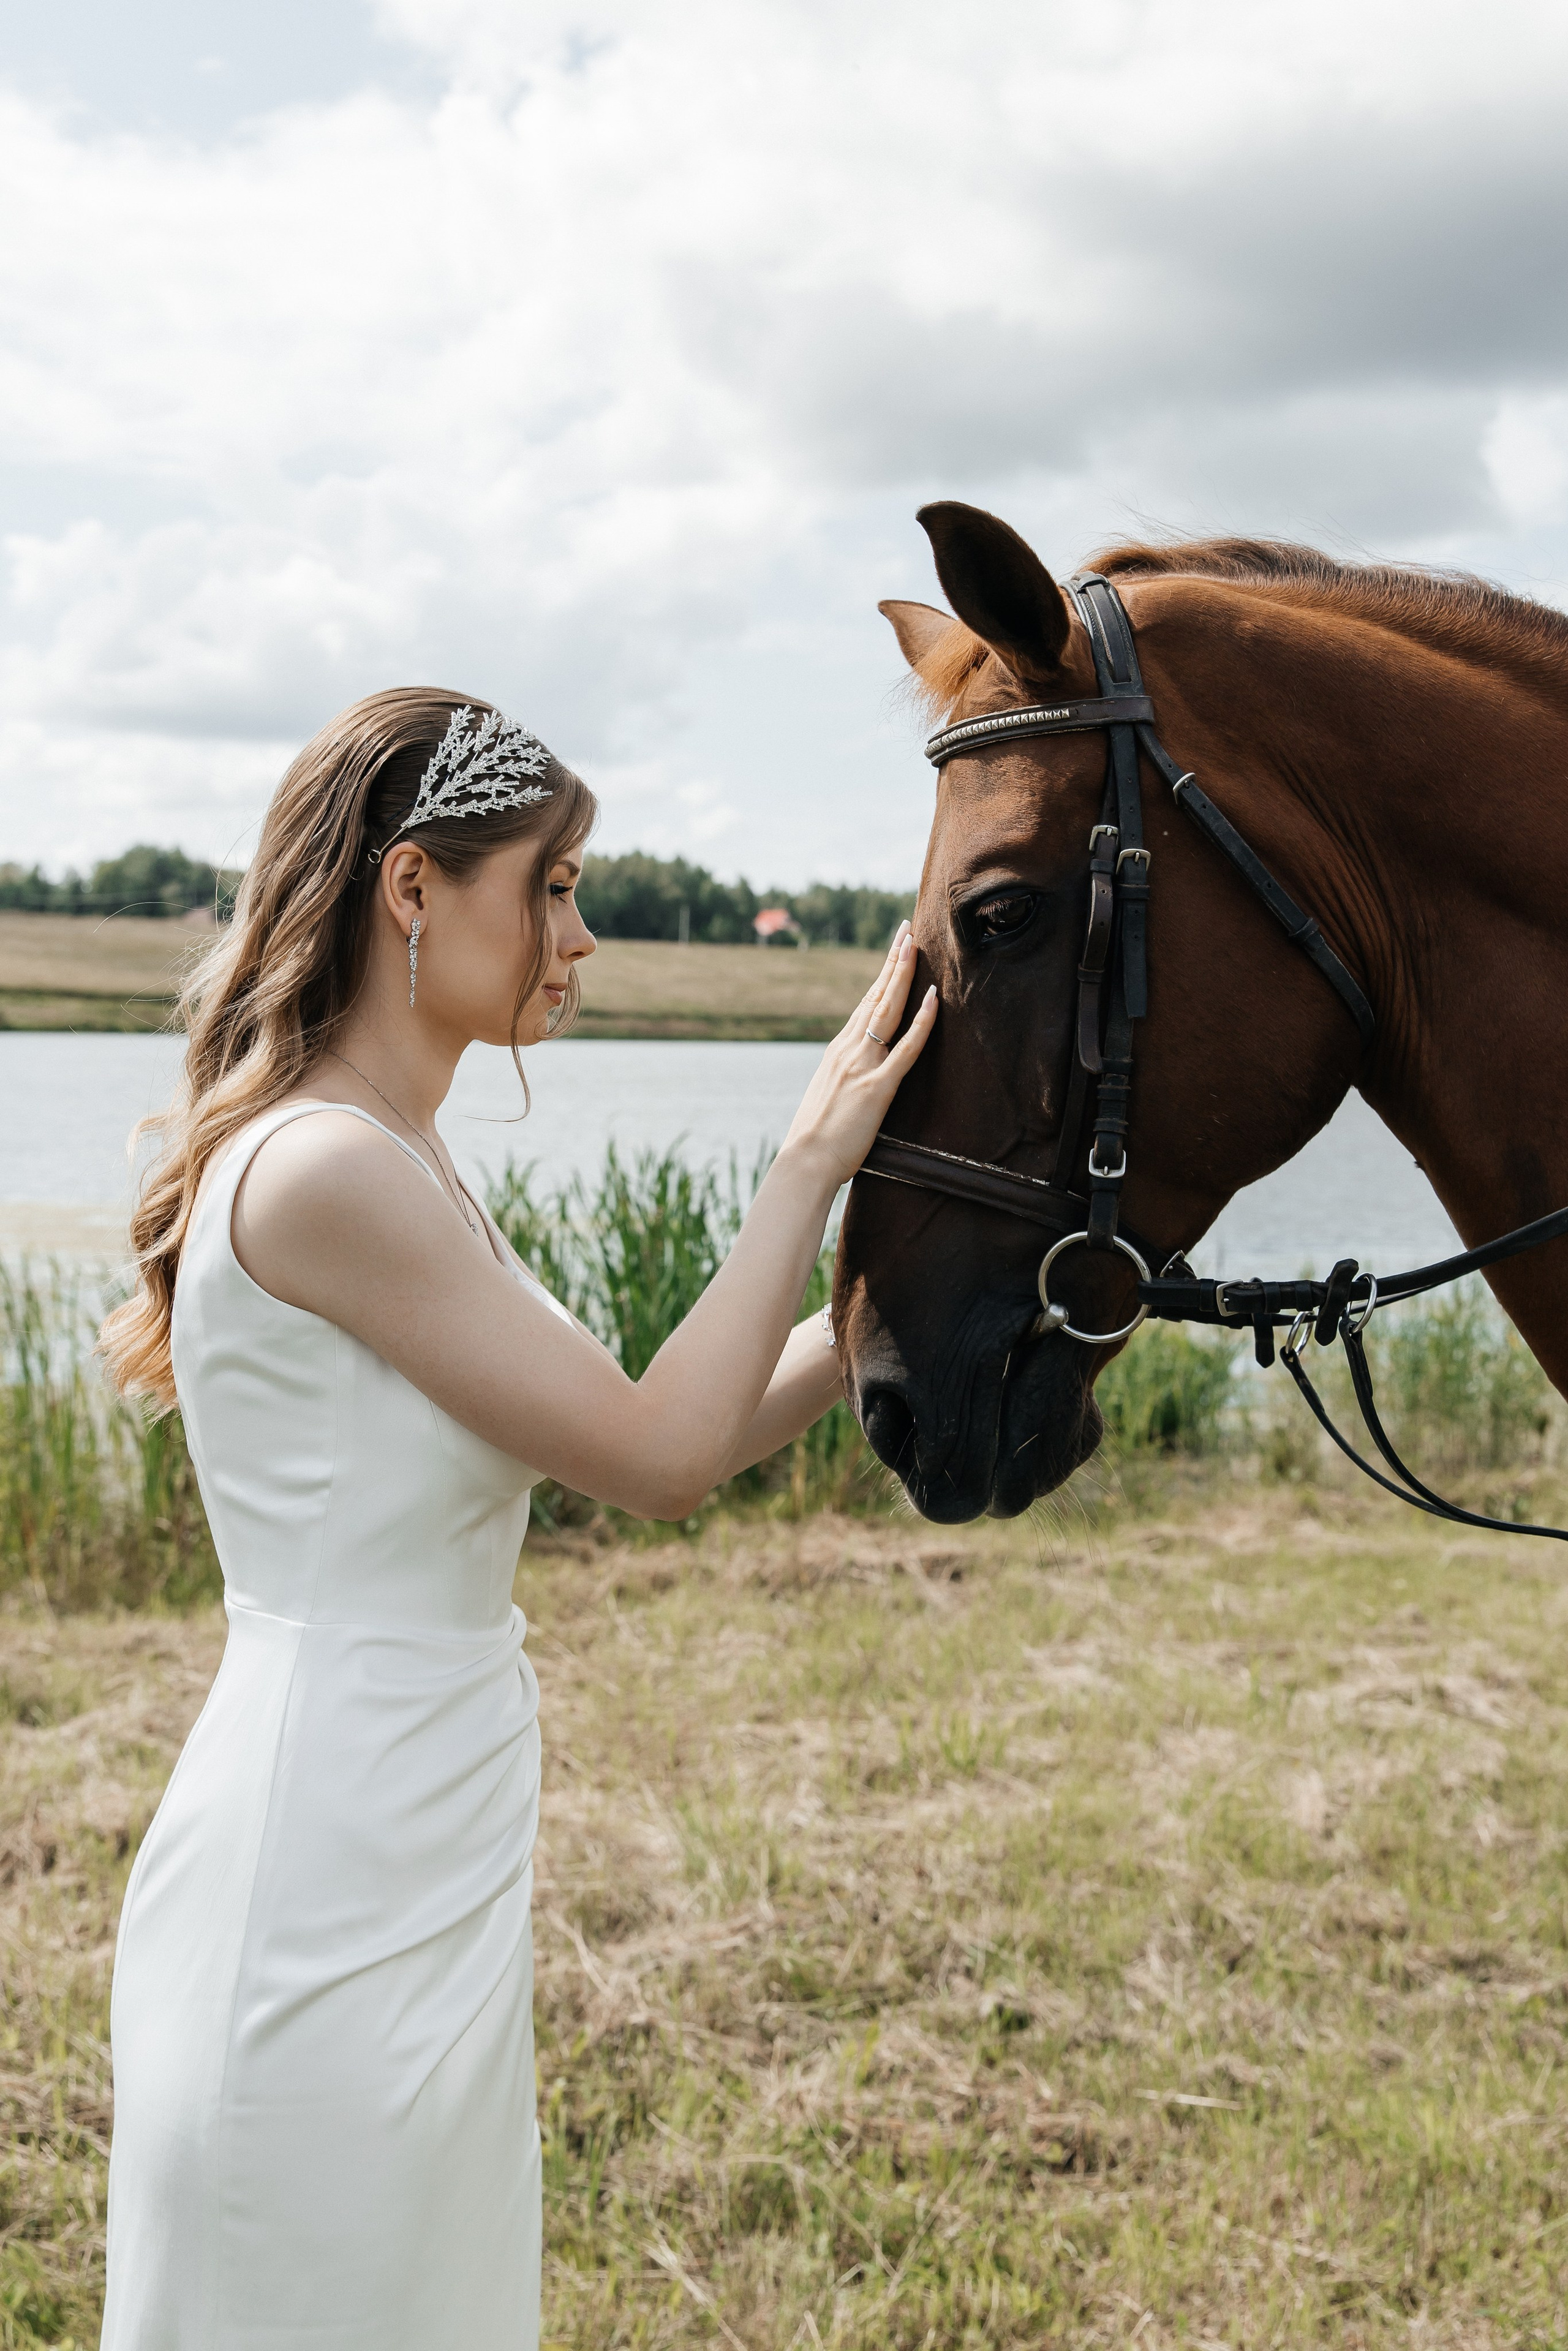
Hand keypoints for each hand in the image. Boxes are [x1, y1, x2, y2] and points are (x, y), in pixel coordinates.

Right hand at [780, 923, 936, 1189]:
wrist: (804, 1163)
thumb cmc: (815, 1142)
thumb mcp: (829, 1099)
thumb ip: (844, 1081)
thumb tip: (855, 1078)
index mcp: (838, 1052)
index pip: (864, 1005)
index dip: (882, 976)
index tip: (894, 951)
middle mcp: (848, 1050)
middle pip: (875, 997)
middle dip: (893, 961)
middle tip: (907, 930)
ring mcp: (862, 1065)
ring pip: (887, 1010)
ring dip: (903, 975)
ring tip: (916, 945)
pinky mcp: (877, 1087)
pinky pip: (905, 1048)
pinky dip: (922, 1021)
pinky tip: (934, 998)